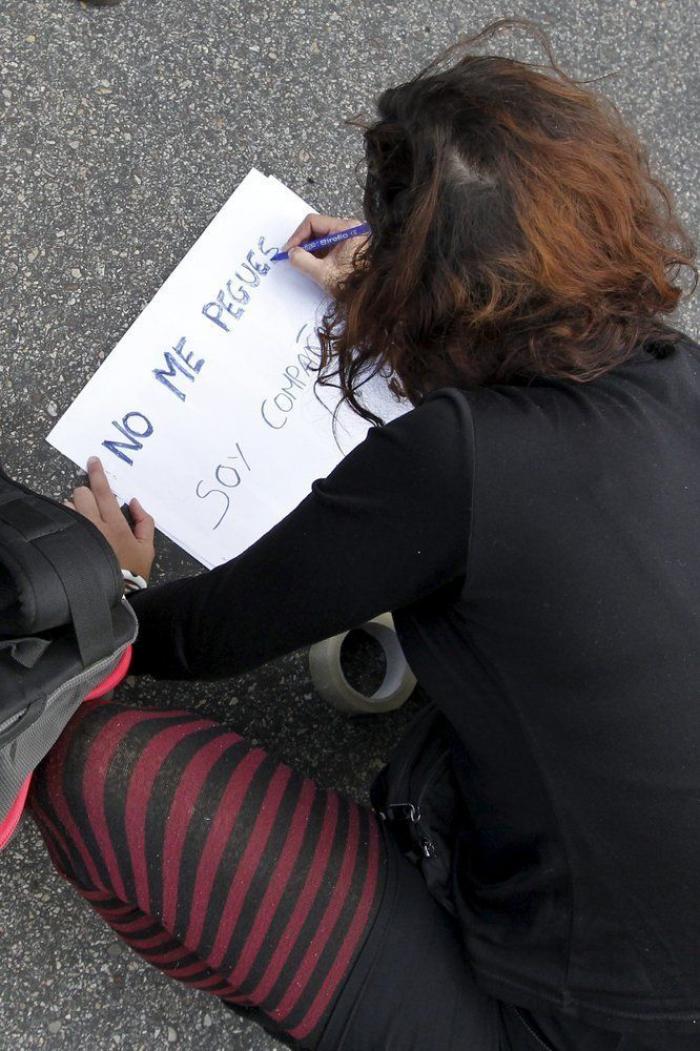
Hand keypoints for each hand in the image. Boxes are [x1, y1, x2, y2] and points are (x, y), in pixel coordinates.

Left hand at [65, 457, 154, 580]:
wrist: (113, 596)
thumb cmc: (131, 572)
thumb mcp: (148, 548)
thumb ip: (144, 522)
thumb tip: (134, 502)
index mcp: (116, 525)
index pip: (104, 492)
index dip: (98, 474)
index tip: (93, 460)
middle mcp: (94, 526)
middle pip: (81, 493)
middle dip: (85, 493)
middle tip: (91, 503)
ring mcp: (79, 534)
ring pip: (68, 506)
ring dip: (75, 507)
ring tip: (82, 520)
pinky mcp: (68, 542)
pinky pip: (62, 521)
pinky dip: (67, 519)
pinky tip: (73, 528)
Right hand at [283, 214, 366, 293]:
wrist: (372, 297)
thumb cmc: (354, 284)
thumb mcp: (323, 273)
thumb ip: (303, 261)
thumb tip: (291, 254)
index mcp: (346, 228)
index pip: (313, 222)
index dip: (297, 236)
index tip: (288, 250)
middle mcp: (350, 229)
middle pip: (318, 228)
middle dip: (303, 243)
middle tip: (293, 256)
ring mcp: (351, 238)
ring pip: (323, 238)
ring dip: (311, 250)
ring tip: (304, 263)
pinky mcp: (351, 248)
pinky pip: (330, 246)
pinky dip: (320, 254)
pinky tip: (315, 265)